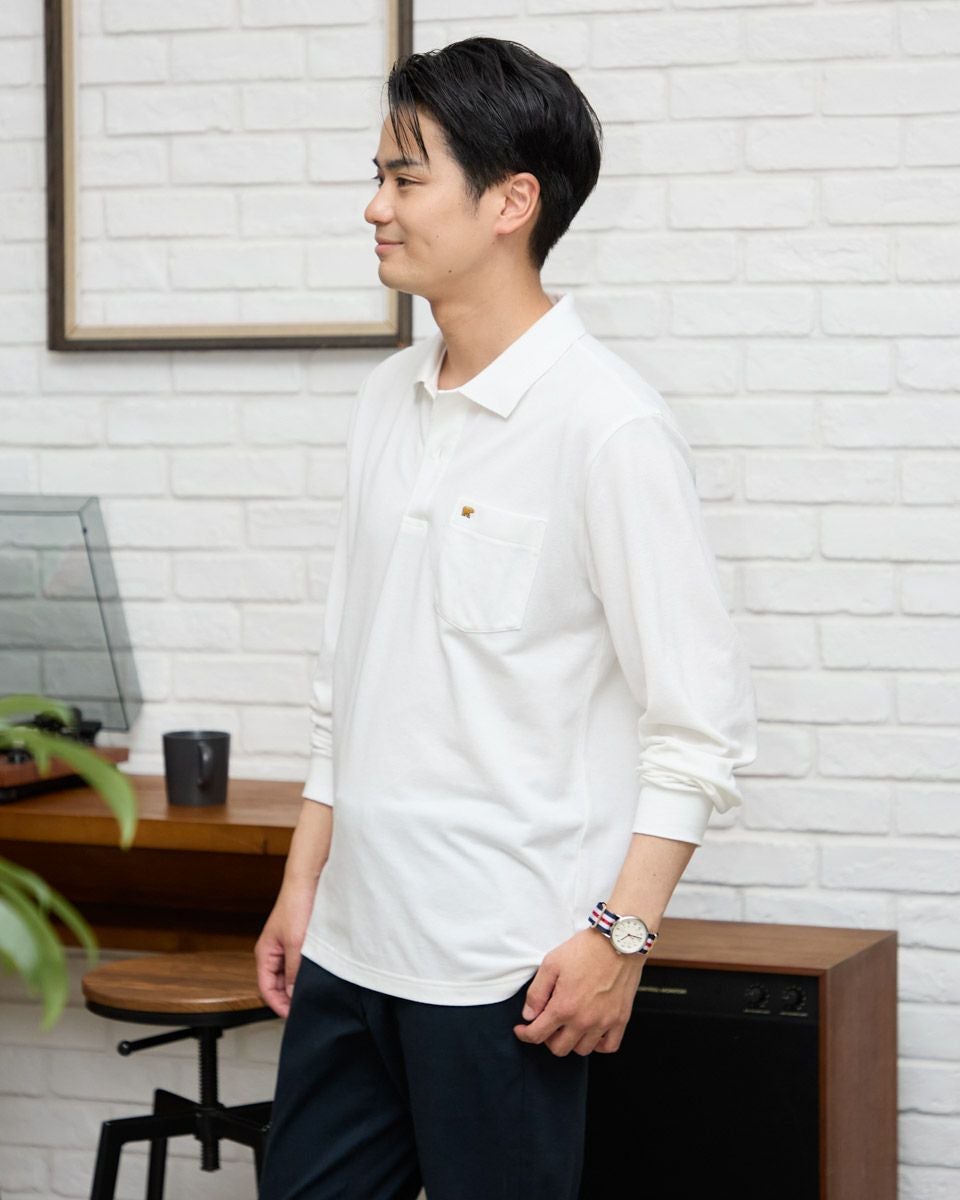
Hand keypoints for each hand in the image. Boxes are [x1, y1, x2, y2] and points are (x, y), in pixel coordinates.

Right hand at [254, 883, 316, 1017]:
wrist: (309, 881)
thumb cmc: (296, 904)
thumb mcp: (296, 943)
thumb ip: (294, 971)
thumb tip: (294, 995)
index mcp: (265, 953)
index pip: (266, 988)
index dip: (278, 1004)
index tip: (293, 1015)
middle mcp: (274, 951)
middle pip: (277, 984)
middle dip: (289, 997)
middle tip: (305, 1008)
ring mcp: (286, 946)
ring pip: (290, 974)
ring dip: (298, 984)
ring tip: (312, 994)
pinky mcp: (299, 940)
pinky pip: (299, 963)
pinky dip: (306, 972)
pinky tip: (318, 976)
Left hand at [512, 927, 643, 1056]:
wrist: (617, 941)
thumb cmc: (584, 949)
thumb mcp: (551, 964)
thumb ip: (536, 993)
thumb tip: (529, 1015)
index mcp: (564, 1007)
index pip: (538, 1035)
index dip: (525, 1035)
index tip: (522, 1030)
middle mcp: (584, 1020)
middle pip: (559, 1048)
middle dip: (547, 1038)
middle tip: (547, 1024)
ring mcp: (604, 1022)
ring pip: (582, 1050)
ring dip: (571, 1041)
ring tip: (568, 1025)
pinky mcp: (620, 1019)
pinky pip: (609, 1046)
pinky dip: (598, 1044)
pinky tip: (591, 1032)